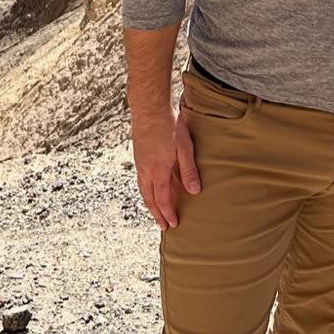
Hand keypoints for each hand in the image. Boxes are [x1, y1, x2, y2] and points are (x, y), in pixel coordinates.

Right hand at [132, 103, 201, 229]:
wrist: (149, 107)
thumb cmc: (169, 125)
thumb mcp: (184, 147)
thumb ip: (189, 170)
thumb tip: (194, 191)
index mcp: (158, 171)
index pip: (163, 199)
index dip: (168, 213)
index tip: (173, 224)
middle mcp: (146, 170)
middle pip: (150, 199)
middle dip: (157, 214)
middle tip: (163, 226)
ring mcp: (140, 163)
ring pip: (144, 190)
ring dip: (150, 203)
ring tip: (156, 211)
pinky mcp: (138, 155)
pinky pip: (141, 180)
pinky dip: (146, 190)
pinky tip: (151, 188)